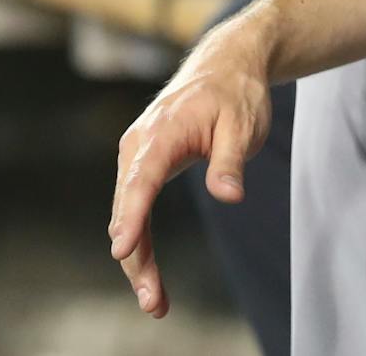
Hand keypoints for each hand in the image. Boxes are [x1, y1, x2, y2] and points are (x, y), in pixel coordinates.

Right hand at [110, 25, 274, 318]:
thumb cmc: (236, 93)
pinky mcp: (142, 164)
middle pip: (129, 206)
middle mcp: (139, 144)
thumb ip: (230, 161)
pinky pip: (135, 206)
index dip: (131, 216)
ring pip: (128, 212)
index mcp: (162, 132)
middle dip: (135, 256)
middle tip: (153, 301)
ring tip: (155, 301)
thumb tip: (230, 195)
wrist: (226, 64)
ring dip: (136, 257)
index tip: (121, 248)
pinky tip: (146, 272)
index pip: (142, 179)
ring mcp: (137, 155)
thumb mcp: (243, 124)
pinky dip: (138, 239)